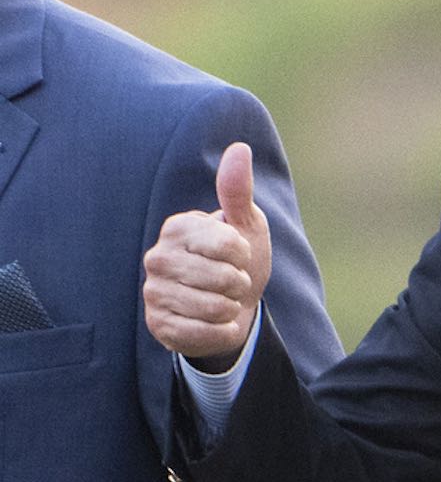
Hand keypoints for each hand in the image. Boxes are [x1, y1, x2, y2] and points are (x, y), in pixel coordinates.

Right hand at [143, 142, 272, 371]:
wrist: (232, 305)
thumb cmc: (238, 260)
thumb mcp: (245, 224)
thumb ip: (238, 190)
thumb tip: (239, 148)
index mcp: (178, 227)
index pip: (226, 243)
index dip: (244, 253)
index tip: (239, 253)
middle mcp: (158, 257)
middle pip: (222, 277)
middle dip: (240, 283)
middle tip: (233, 280)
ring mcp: (153, 292)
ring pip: (213, 307)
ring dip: (232, 307)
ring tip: (225, 300)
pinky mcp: (158, 325)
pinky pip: (202, 333)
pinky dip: (222, 331)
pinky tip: (217, 322)